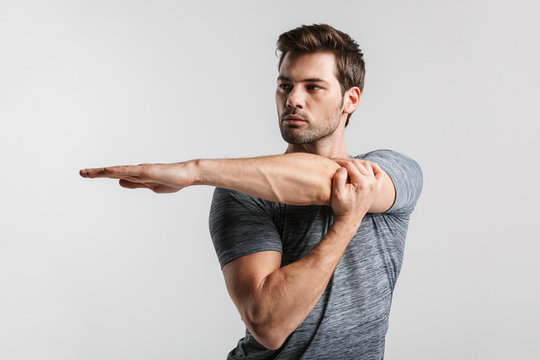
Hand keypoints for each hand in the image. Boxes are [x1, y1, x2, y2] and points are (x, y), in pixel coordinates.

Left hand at [79, 161, 197, 192]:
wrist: (188, 175)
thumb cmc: (173, 180)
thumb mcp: (150, 186)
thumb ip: (135, 184)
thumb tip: (120, 182)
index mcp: (136, 176)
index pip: (114, 175)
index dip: (100, 175)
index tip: (87, 174)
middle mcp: (135, 171)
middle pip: (112, 172)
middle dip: (96, 173)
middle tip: (81, 173)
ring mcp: (140, 170)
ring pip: (116, 171)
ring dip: (101, 172)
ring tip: (88, 173)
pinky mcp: (146, 171)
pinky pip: (128, 171)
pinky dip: (116, 171)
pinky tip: (106, 171)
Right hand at [330, 158, 383, 225]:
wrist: (350, 219)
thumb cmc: (342, 207)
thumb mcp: (336, 193)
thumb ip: (339, 178)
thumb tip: (343, 167)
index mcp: (361, 182)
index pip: (349, 165)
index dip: (339, 161)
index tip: (332, 161)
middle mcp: (371, 182)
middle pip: (358, 163)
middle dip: (346, 162)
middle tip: (337, 162)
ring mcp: (375, 184)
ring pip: (366, 165)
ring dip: (357, 164)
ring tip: (347, 166)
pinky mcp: (377, 187)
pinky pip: (379, 173)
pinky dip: (374, 167)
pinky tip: (366, 166)